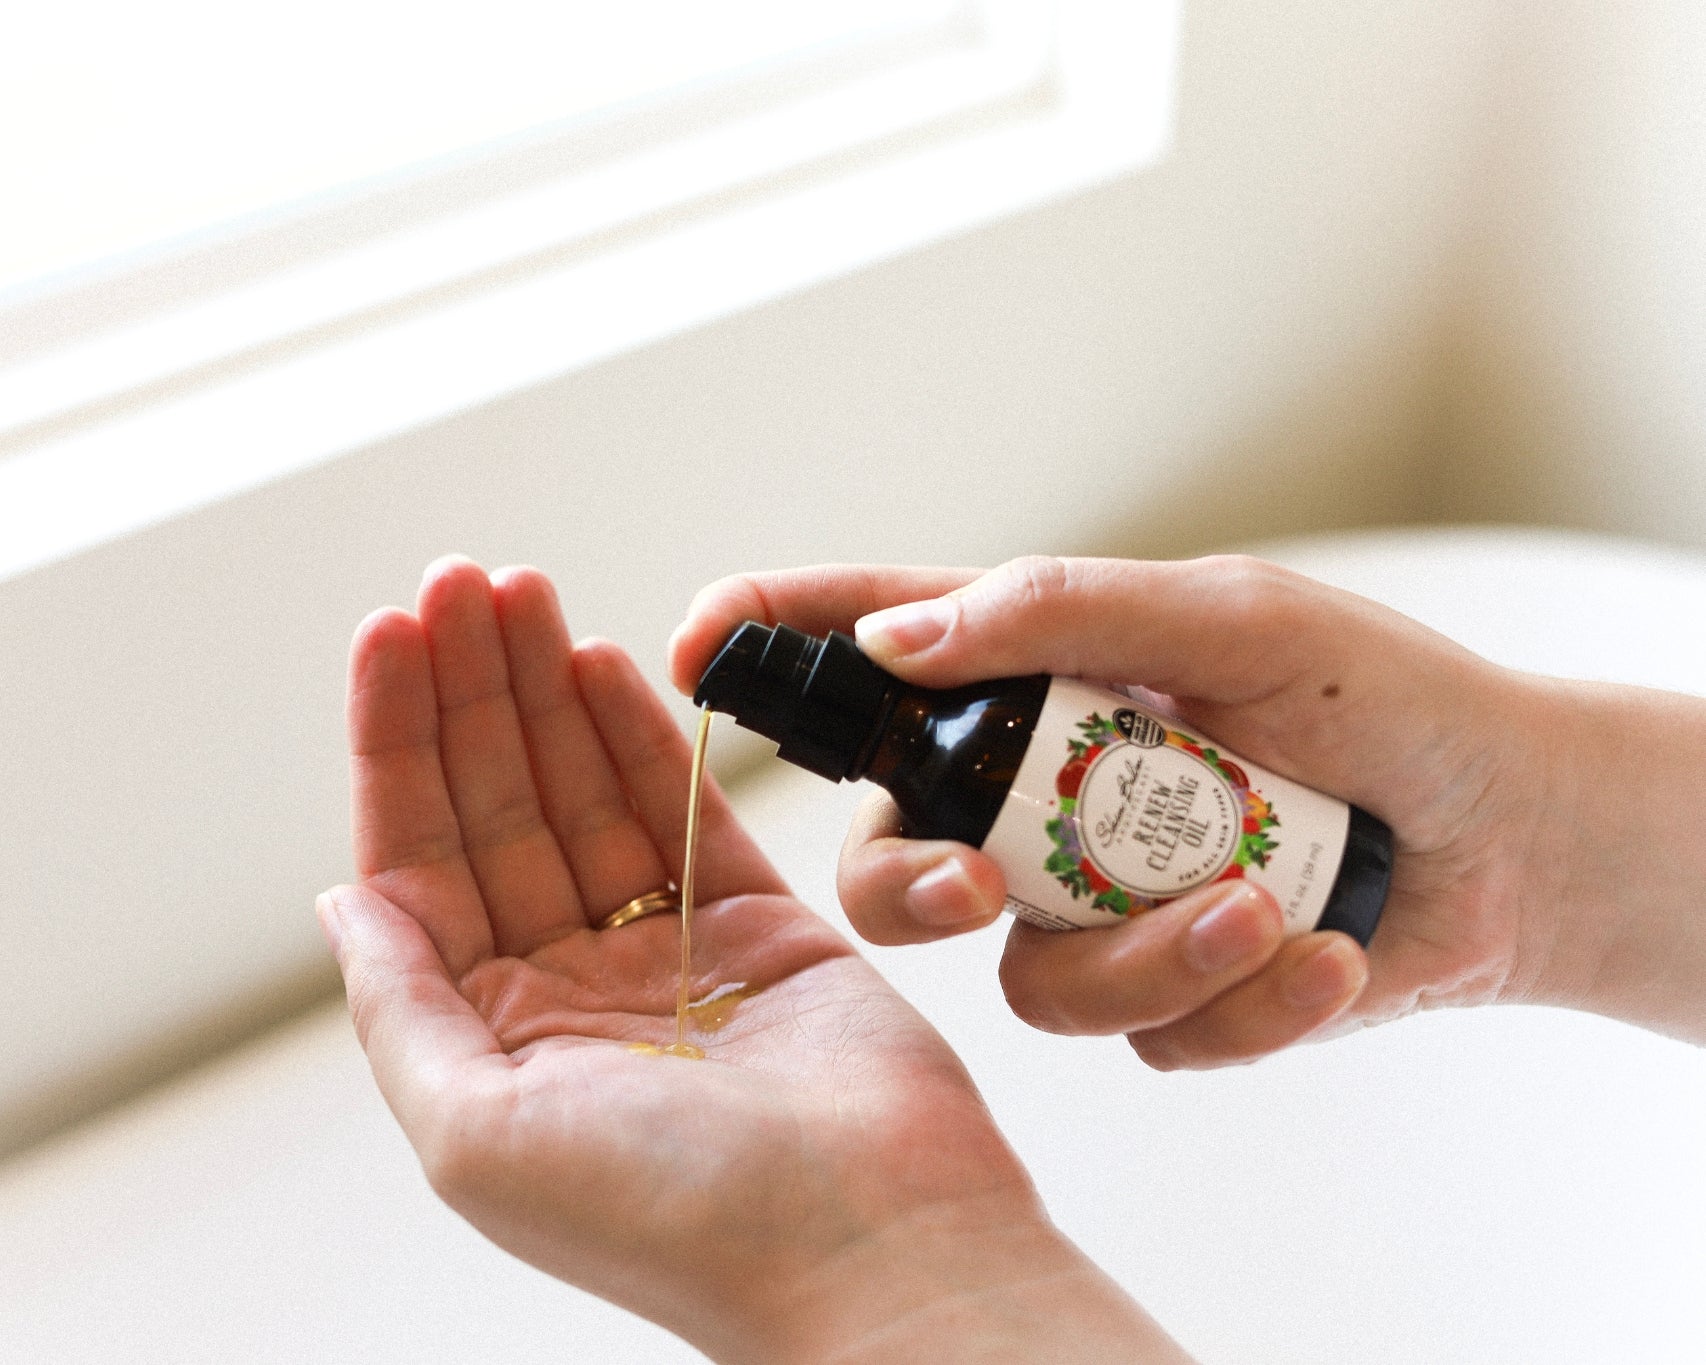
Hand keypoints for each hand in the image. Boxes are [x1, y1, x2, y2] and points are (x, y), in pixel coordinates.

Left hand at [323, 557, 1183, 1363]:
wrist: (873, 1242)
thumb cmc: (675, 1220)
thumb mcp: (479, 1133)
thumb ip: (403, 1007)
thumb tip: (342, 901)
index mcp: (491, 1041)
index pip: (422, 859)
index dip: (401, 741)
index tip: (396, 634)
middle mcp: (570, 990)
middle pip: (502, 809)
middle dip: (474, 693)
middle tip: (463, 581)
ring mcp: (668, 953)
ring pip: (589, 795)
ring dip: (549, 693)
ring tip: (523, 594)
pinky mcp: (760, 926)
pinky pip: (686, 812)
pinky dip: (644, 736)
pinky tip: (603, 663)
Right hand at [670, 554, 1705, 1066]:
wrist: (1508, 834)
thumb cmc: (1383, 698)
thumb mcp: (1230, 618)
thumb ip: (1062, 614)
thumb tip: (898, 636)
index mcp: (1043, 678)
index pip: (873, 651)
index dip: (769, 643)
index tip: (686, 645)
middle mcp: (1041, 799)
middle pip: (890, 861)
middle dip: (914, 887)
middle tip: (983, 884)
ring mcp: (1094, 905)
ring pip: (1028, 976)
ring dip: (1148, 954)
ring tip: (1274, 914)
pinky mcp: (1161, 995)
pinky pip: (1141, 1036)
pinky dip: (1236, 1003)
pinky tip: (1325, 957)